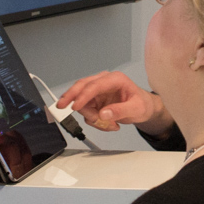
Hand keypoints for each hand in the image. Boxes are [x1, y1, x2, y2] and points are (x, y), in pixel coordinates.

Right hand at [56, 71, 173, 135]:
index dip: (83, 96)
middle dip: (71, 98)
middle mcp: (103, 82)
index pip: (94, 85)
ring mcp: (98, 91)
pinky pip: (87, 111)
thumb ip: (120, 111)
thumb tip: (103, 114)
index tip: (75, 107)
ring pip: (82, 102)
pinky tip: (107, 124)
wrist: (144, 107)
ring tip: (108, 125)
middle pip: (81, 87)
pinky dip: (93, 120)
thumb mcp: (136, 109)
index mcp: (114, 79)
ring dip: (90, 117)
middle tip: (60, 108)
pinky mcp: (95, 100)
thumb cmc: (142, 104)